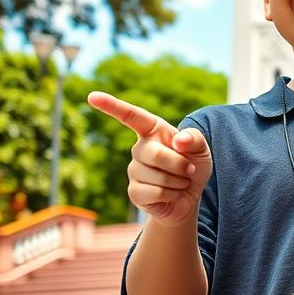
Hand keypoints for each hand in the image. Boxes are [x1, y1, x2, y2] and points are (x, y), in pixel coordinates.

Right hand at [87, 92, 212, 226]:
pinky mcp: (134, 192)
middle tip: (188, 169)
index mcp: (152, 131)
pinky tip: (171, 194)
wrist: (189, 197)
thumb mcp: (201, 148)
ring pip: (158, 176)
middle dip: (179, 164)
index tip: (92, 96)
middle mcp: (139, 149)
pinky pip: (155, 192)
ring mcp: (134, 171)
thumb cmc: (192, 166)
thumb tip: (178, 140)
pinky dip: (171, 194)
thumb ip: (195, 138)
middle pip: (155, 154)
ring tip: (178, 182)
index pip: (131, 116)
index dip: (111, 106)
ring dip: (178, 181)